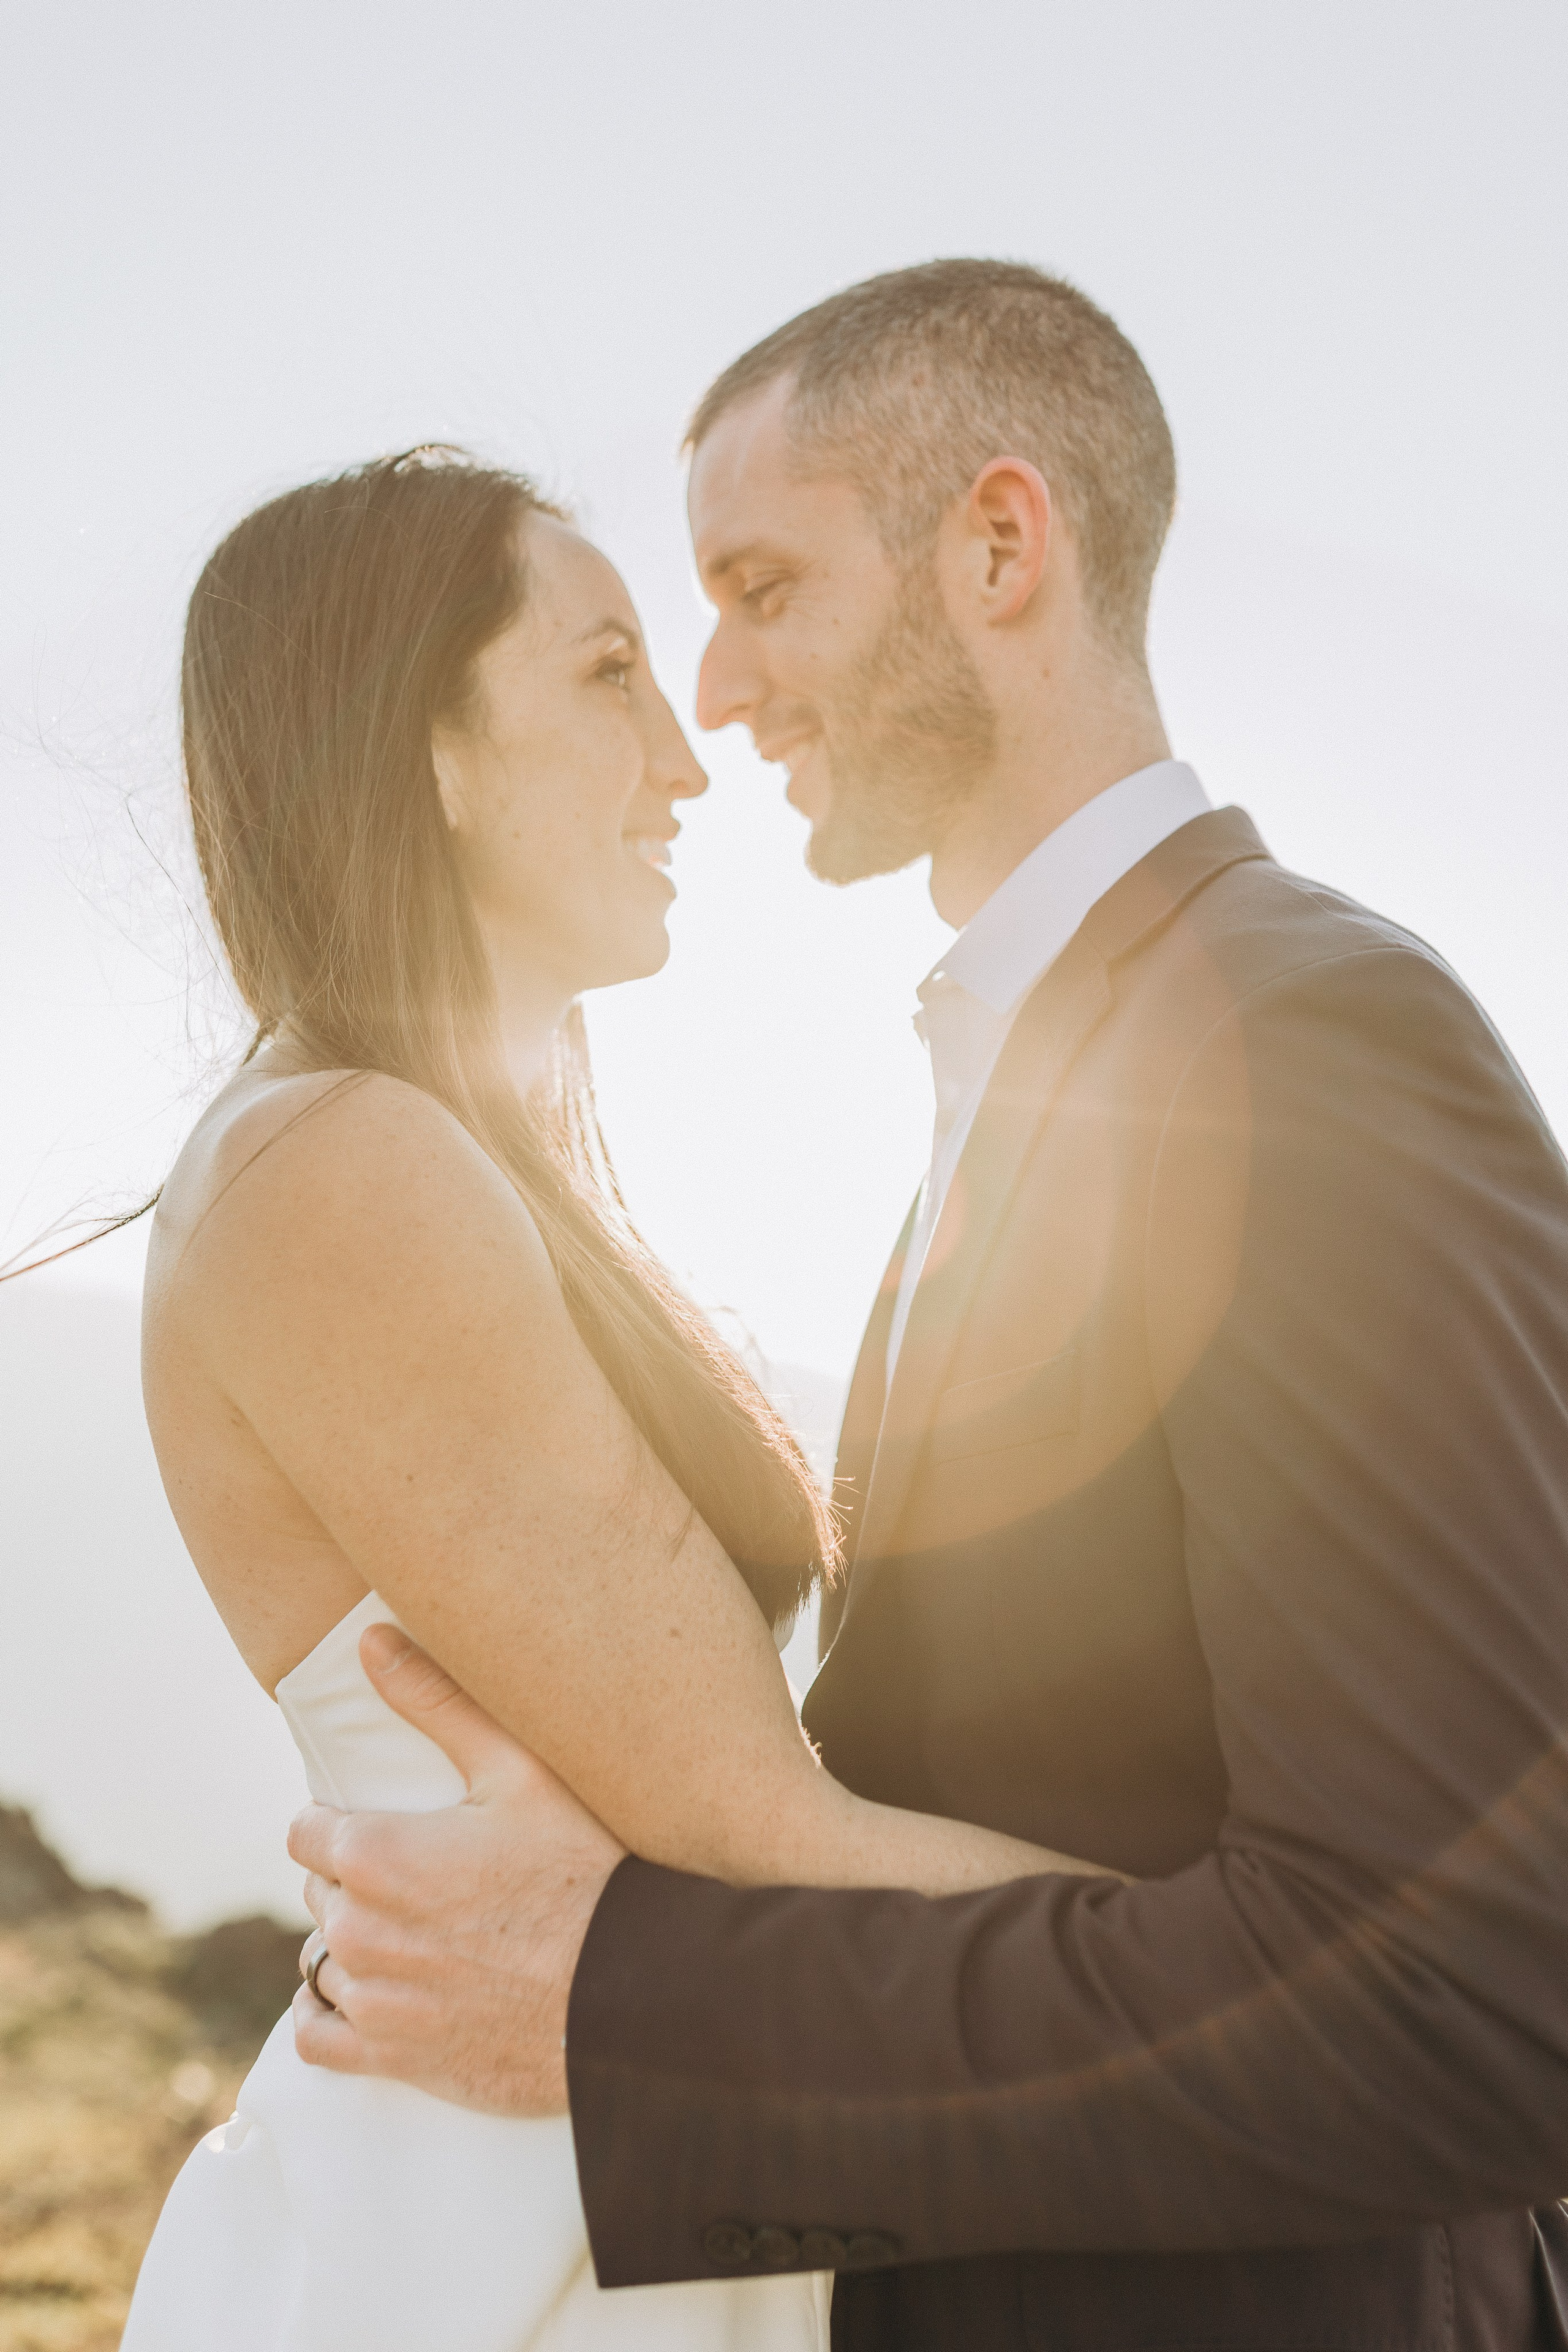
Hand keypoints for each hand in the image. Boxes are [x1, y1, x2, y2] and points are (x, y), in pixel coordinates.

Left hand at [288, 1623, 624, 2115]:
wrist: (634, 1991)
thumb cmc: (583, 1870)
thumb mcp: (518, 1770)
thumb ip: (435, 1701)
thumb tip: (372, 1641)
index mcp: (375, 1855)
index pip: (306, 1831)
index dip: (344, 1824)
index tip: (391, 1827)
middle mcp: (358, 1931)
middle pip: (320, 1894)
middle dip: (357, 1881)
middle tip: (424, 1876)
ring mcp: (373, 2001)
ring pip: (322, 1961)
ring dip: (354, 1946)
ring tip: (416, 1934)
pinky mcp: (392, 2058)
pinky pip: (318, 2038)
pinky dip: (334, 2016)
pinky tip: (376, 1994)